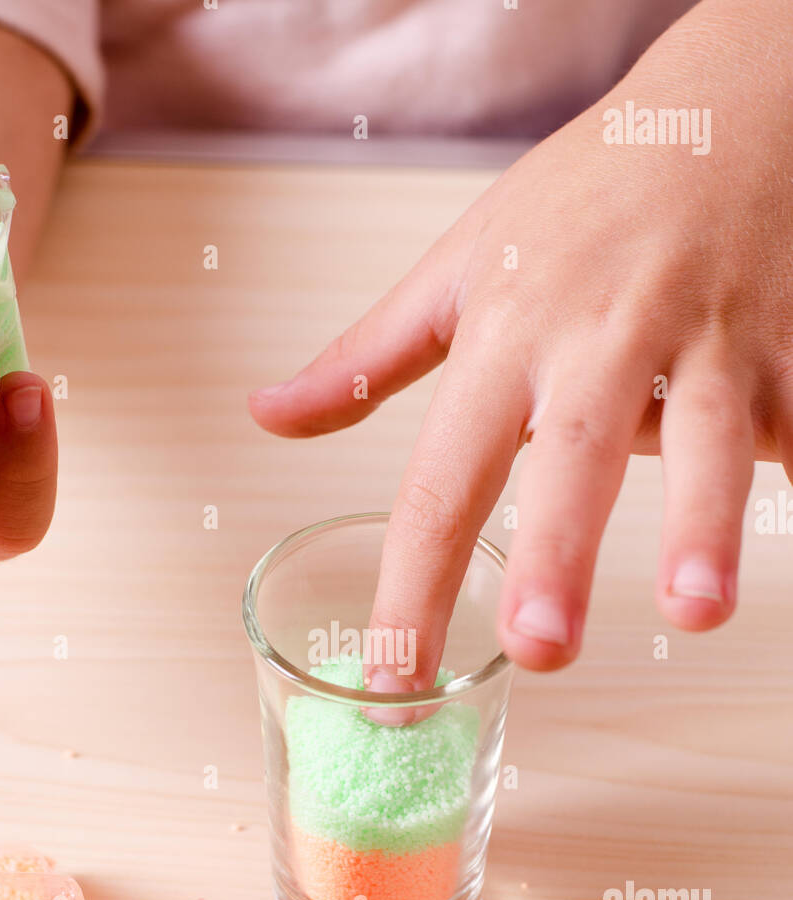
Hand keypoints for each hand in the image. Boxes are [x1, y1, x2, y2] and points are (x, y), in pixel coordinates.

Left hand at [250, 0, 792, 678]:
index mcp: (506, 336)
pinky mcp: (785, 348)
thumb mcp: (456, 269)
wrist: (723, 111)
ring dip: (702, 524)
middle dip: (556, 553)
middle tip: (538, 648)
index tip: (392, 679)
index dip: (414, 586)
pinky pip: (792, 417)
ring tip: (694, 611)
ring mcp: (702, 338)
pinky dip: (792, 464)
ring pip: (706, 433)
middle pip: (571, 454)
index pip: (443, 479)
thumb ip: (365, 361)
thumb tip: (268, 416)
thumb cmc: (580, 203)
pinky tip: (788, 505)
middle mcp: (599, 339)